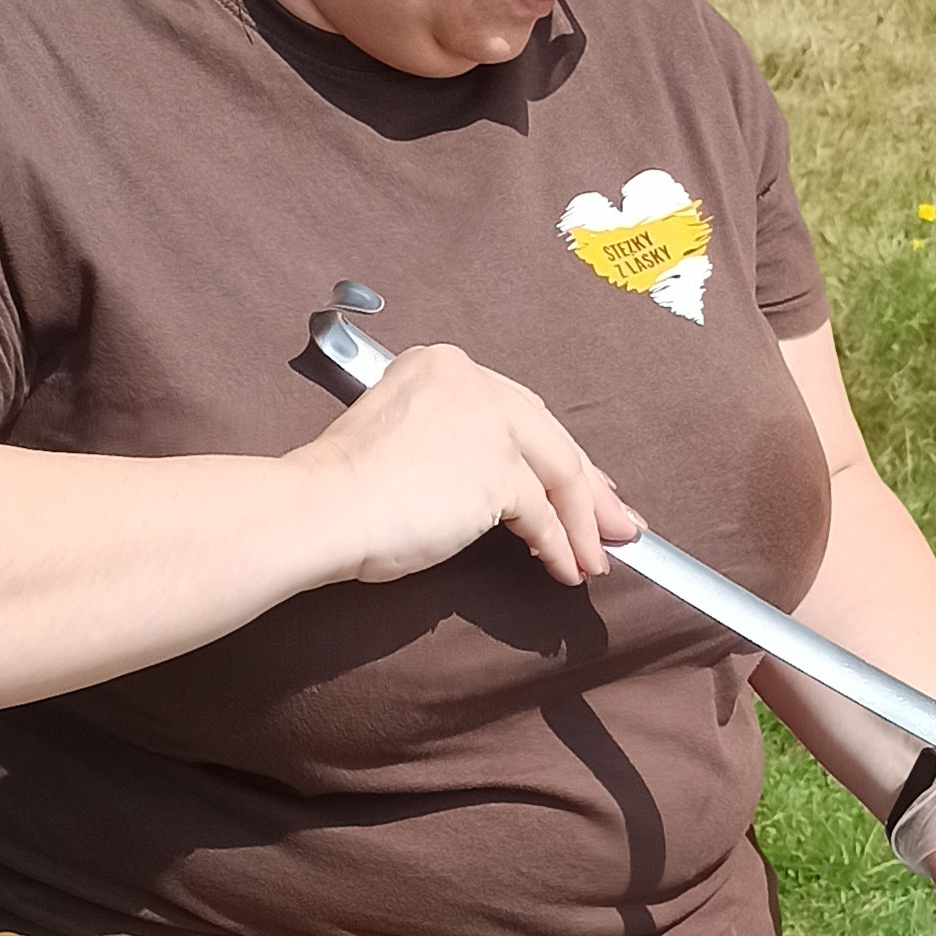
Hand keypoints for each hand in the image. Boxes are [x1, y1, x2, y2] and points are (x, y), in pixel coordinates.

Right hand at [310, 341, 634, 588]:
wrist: (319, 508)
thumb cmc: (342, 489)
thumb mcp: (402, 441)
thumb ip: (457, 448)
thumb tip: (515, 493)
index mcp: (443, 366)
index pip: (518, 412)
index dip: (555, 453)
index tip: (582, 484)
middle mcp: (471, 380)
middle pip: (549, 437)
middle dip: (588, 489)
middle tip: (616, 525)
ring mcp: (488, 421)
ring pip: (558, 475)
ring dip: (582, 526)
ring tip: (596, 560)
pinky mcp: (498, 470)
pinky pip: (544, 514)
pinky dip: (560, 546)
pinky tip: (565, 568)